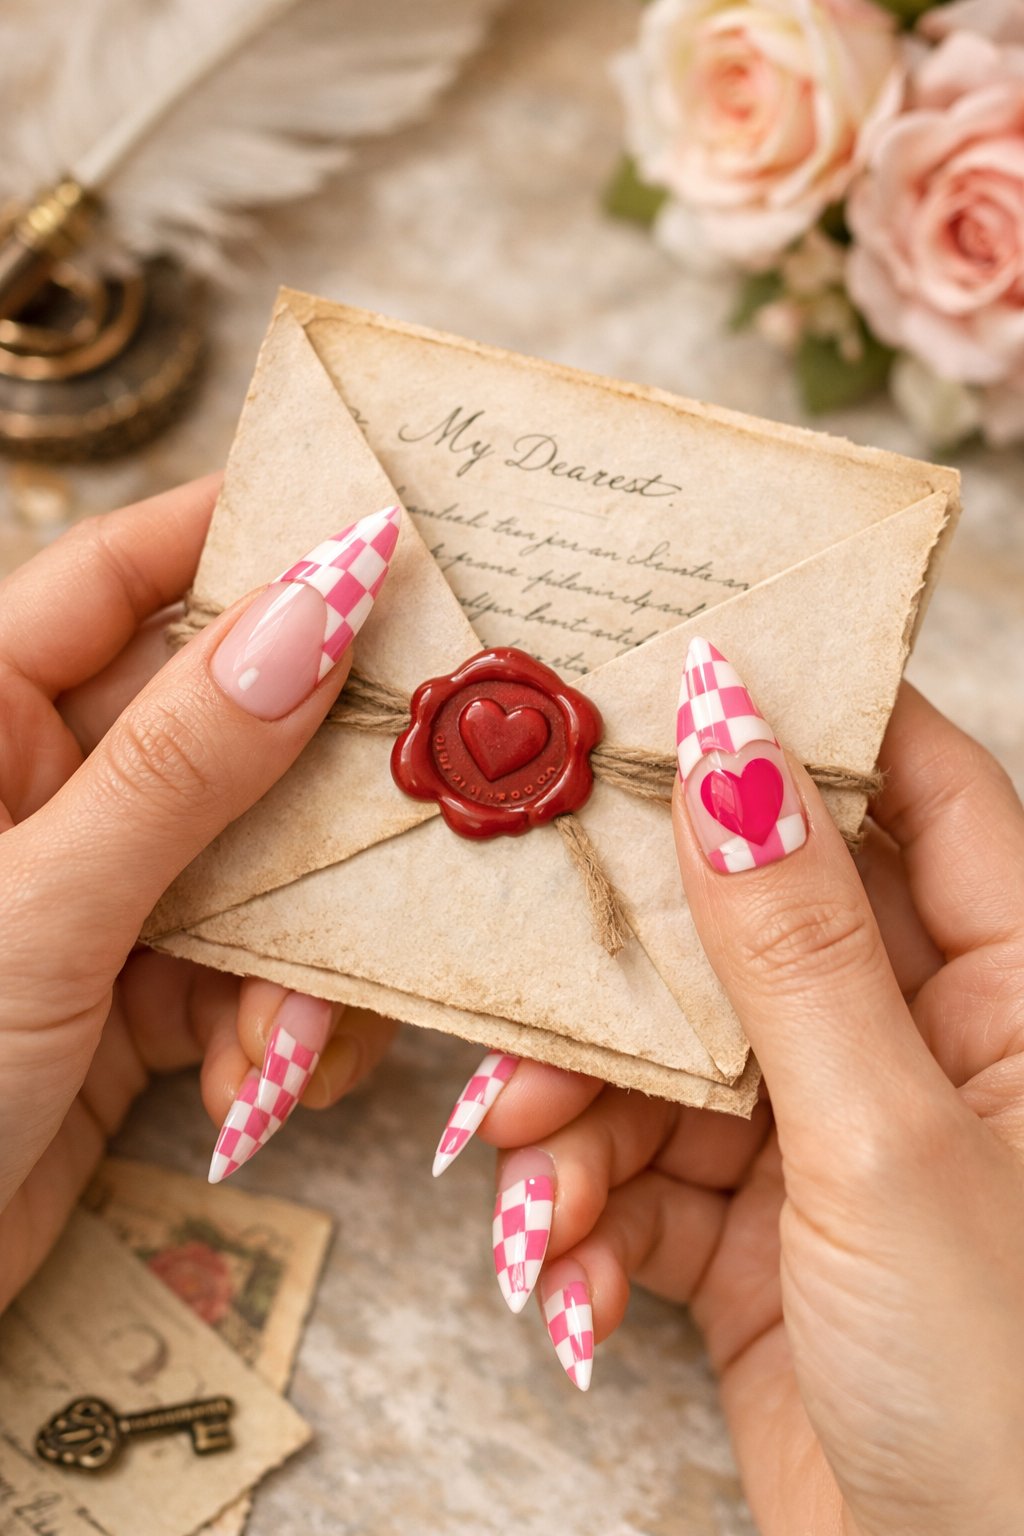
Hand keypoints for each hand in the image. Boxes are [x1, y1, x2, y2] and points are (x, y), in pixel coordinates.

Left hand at [0, 479, 399, 1308]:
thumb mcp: (42, 909)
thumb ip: (182, 763)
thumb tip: (318, 603)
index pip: (118, 577)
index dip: (241, 540)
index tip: (373, 530)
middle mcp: (39, 789)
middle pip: (219, 727)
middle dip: (310, 793)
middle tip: (411, 800)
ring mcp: (90, 890)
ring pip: (251, 860)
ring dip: (295, 951)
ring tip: (283, 1041)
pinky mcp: (127, 990)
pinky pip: (240, 963)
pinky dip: (271, 1023)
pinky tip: (257, 1087)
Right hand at [434, 658, 1023, 1535]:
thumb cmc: (1007, 1390)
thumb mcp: (889, 1145)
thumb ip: (794, 945)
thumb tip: (729, 739)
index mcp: (1013, 987)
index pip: (916, 791)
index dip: (804, 718)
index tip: (670, 669)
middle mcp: (921, 1041)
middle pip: (749, 922)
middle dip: (624, 958)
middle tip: (515, 953)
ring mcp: (830, 1137)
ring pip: (670, 1056)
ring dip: (575, 1109)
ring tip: (514, 1164)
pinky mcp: (754, 1234)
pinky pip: (644, 1175)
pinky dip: (583, 1211)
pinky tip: (552, 1269)